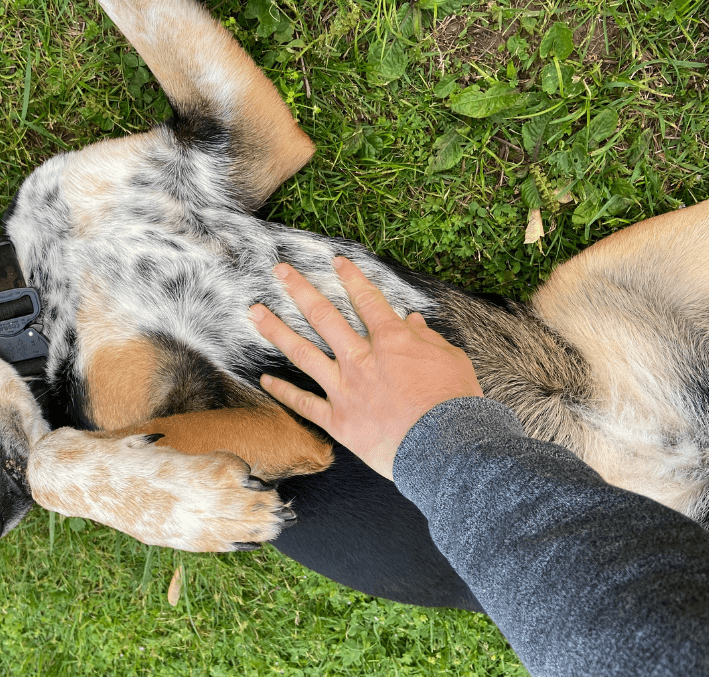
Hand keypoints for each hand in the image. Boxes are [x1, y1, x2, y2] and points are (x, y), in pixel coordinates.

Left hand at [249, 256, 482, 480]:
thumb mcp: (450, 360)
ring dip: (277, 330)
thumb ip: (427, 339)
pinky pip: (303, 403)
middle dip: (299, 289)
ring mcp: (345, 389)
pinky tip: (264, 379)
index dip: (351, 277)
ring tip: (255, 313)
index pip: (367, 300)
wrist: (443, 446)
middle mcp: (361, 359)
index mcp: (391, 341)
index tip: (334, 261)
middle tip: (279, 271)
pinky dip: (283, 392)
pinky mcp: (337, 420)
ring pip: (303, 353)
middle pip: (324, 316)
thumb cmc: (453, 403)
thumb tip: (413, 321)